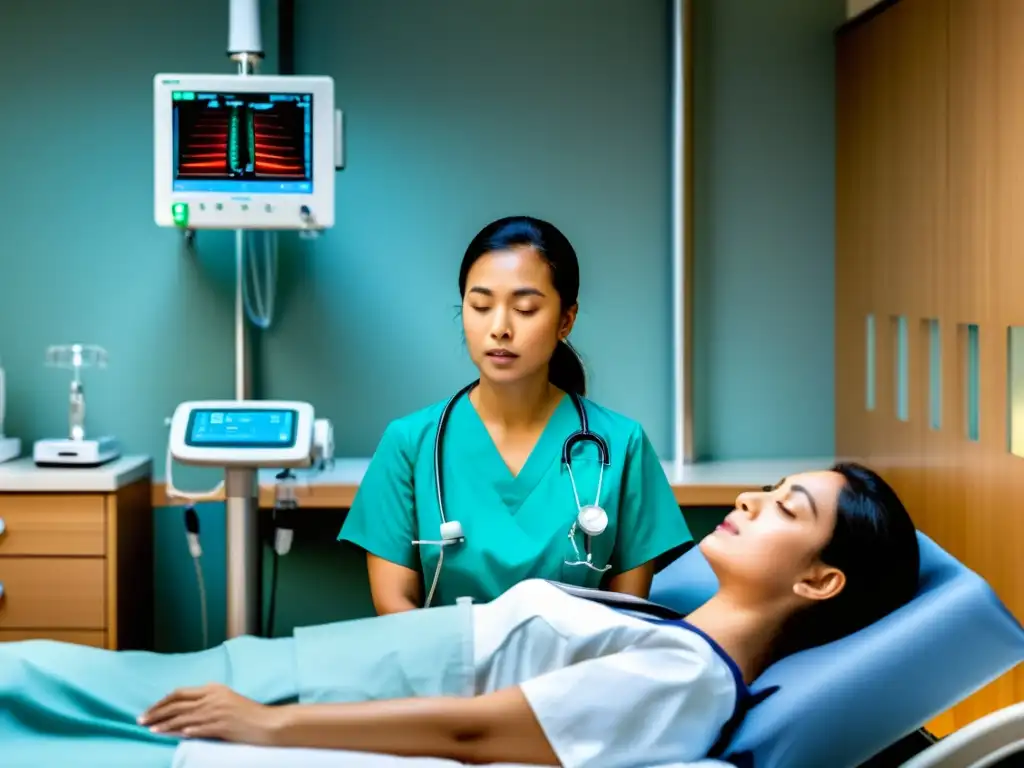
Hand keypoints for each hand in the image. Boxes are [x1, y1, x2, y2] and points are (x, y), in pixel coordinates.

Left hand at [139, 683, 280, 744]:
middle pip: (178, 704)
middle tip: (141, 720)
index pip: (180, 693)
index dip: (162, 701)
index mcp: (213, 689)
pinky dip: (185, 731)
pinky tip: (174, 734)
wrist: (267, 723)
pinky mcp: (222, 725)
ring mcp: (218, 711)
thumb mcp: (226, 701)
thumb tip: (184, 711)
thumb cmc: (247, 714)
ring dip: (165, 724)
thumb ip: (207, 701)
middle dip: (157, 712)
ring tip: (151, 729)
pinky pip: (199, 728)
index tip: (149, 710)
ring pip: (184, 717)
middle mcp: (213, 698)